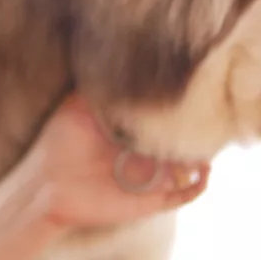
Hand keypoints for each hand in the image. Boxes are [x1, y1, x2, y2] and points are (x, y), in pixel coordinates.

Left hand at [21, 93, 210, 228]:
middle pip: (180, 146)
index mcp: (129, 135)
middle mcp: (142, 157)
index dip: (178, 115)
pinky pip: (182, 196)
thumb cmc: (58, 144)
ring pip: (187, 170)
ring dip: (203, 160)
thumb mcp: (77, 106)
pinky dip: (197, 187)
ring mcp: (148, 179)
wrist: (45, 186)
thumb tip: (114, 58)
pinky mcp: (150, 202)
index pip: (160, 124)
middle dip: (197, 136)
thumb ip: (99, 88)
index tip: (196, 99)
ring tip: (212, 146)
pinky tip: (204, 173)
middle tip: (214, 120)